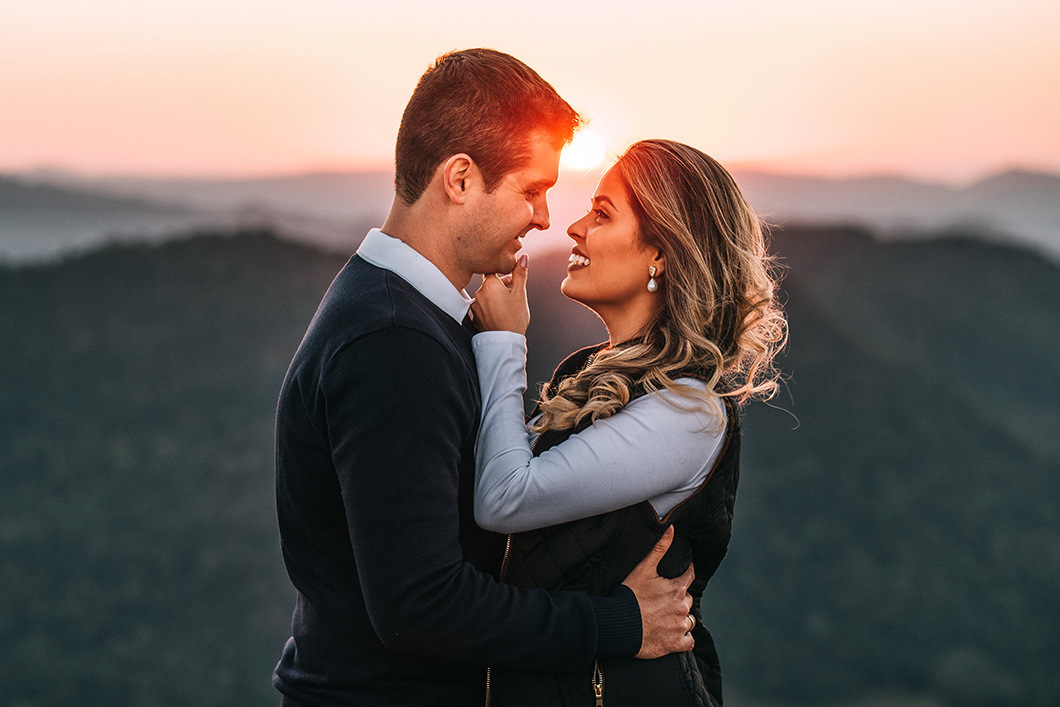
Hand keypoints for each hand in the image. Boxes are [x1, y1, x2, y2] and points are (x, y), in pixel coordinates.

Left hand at [471, 253, 529, 334]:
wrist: (505, 342)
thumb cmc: (514, 318)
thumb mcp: (520, 294)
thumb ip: (520, 274)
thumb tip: (523, 258)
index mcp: (489, 284)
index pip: (493, 269)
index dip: (504, 272)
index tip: (512, 278)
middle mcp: (478, 293)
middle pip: (490, 283)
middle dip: (501, 285)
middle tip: (514, 292)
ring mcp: (475, 306)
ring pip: (486, 295)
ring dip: (496, 296)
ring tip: (508, 306)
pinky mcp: (474, 317)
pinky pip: (483, 307)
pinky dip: (490, 307)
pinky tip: (500, 314)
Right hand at [621, 526, 695, 658]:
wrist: (618, 624)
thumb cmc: (630, 594)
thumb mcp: (643, 568)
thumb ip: (659, 548)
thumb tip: (671, 526)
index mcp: (677, 589)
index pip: (690, 577)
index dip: (686, 574)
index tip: (681, 575)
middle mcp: (682, 608)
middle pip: (688, 600)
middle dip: (679, 598)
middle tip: (664, 600)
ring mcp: (679, 627)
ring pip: (688, 620)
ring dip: (680, 618)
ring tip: (665, 617)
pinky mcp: (675, 644)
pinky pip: (688, 641)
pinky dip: (683, 638)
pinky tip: (673, 634)